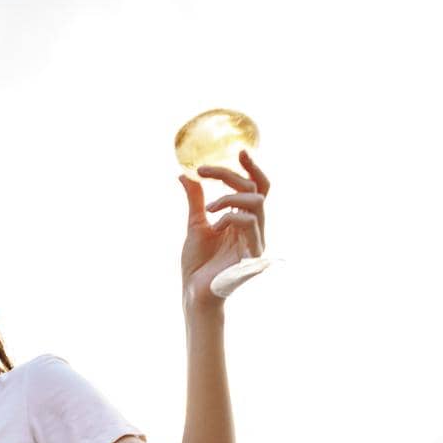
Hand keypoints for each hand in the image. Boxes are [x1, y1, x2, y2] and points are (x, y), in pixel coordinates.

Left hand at [179, 150, 268, 305]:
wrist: (194, 291)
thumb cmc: (197, 264)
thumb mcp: (196, 223)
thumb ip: (196, 199)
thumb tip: (185, 175)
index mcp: (243, 220)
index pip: (256, 187)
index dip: (252, 168)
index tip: (239, 150)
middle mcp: (254, 228)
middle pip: (256, 189)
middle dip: (233, 175)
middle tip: (205, 170)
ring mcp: (256, 240)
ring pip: (255, 203)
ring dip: (229, 197)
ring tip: (208, 208)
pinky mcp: (253, 253)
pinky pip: (249, 223)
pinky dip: (230, 216)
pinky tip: (216, 225)